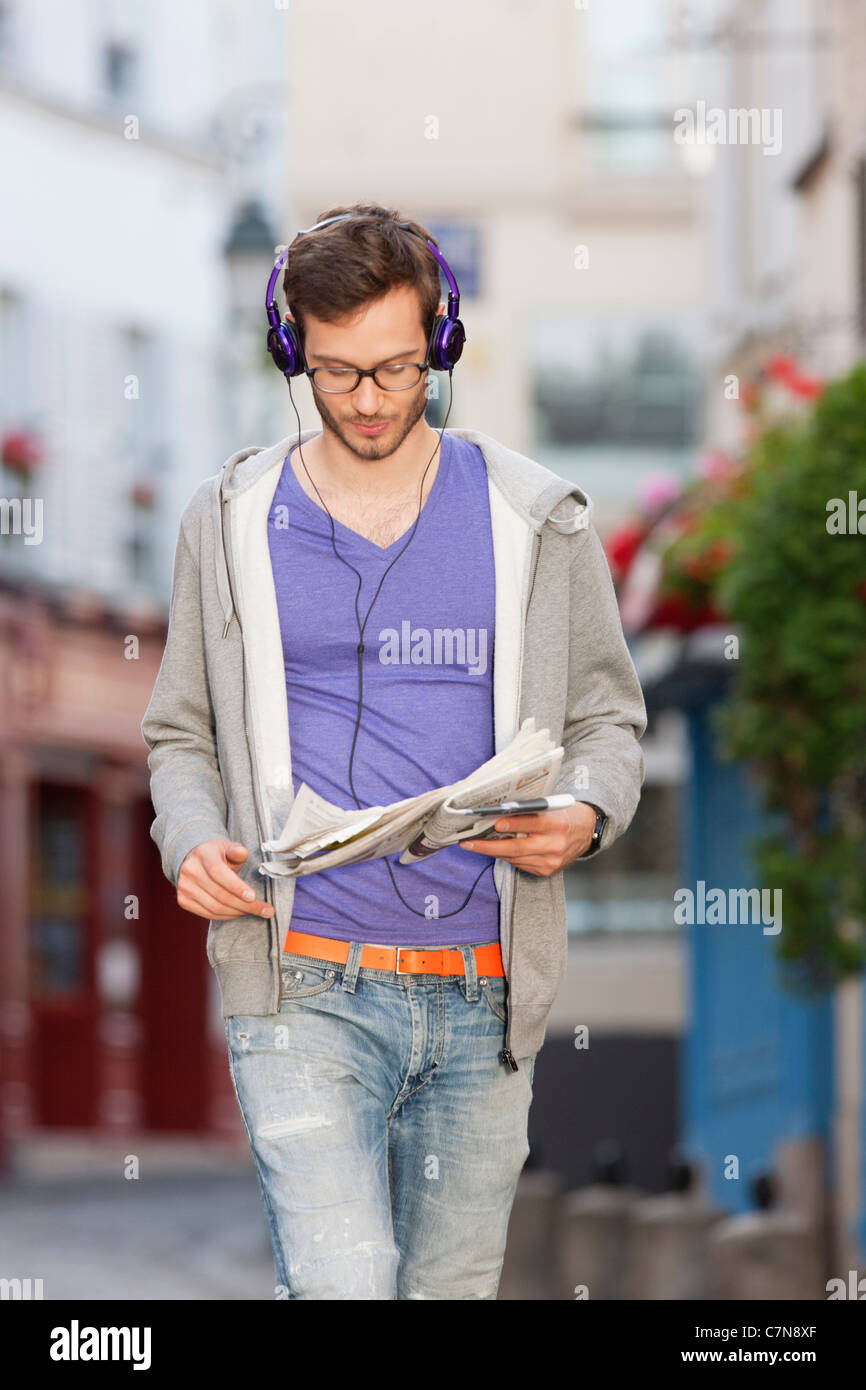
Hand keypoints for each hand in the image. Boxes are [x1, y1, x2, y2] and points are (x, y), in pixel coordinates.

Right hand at [177, 840, 274, 919]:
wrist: (192, 858)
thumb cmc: (216, 854)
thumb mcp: (227, 847)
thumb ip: (237, 851)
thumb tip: (242, 853)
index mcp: (203, 854)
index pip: (218, 873)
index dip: (236, 887)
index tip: (253, 897)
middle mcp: (190, 871)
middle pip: (220, 895)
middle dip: (246, 905)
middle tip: (266, 910)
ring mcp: (184, 887)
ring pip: (215, 908)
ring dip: (238, 912)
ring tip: (255, 911)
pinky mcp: (183, 900)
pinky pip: (208, 914)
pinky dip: (226, 916)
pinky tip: (239, 913)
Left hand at [458, 802, 598, 876]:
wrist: (587, 831)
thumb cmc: (565, 814)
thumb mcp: (552, 806)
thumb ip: (530, 811)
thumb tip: (499, 812)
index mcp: (558, 824)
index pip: (532, 824)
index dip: (513, 823)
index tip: (495, 822)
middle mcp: (555, 845)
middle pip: (517, 848)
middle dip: (488, 846)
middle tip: (468, 843)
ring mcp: (551, 861)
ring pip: (515, 858)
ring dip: (493, 852)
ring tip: (474, 845)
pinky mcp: (547, 871)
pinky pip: (521, 864)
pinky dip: (507, 857)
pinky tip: (495, 850)